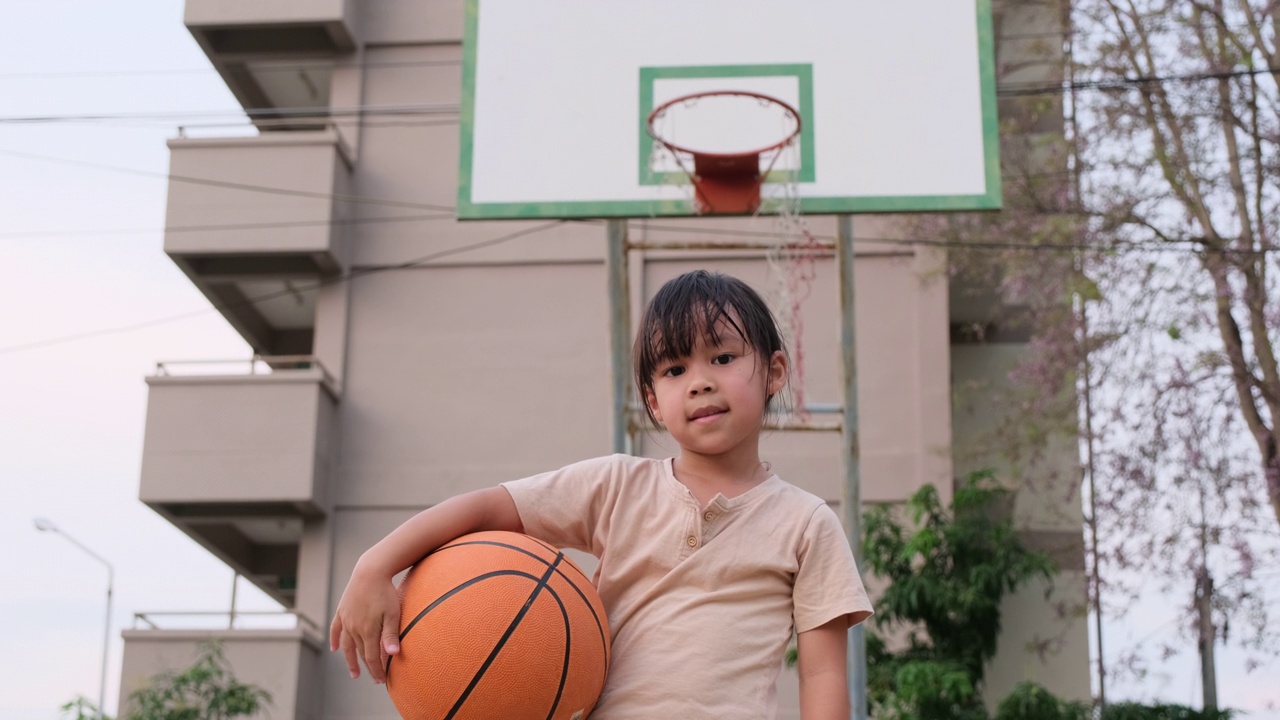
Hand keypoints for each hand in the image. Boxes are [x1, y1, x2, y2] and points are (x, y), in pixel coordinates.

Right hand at [329, 561, 402, 683]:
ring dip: (350, 660)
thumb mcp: (392, 613)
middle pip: (360, 653)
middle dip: (368, 667)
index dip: (376, 671)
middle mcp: (354, 628)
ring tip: (354, 673)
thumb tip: (394, 654)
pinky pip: (336, 629)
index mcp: (367, 631)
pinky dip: (335, 639)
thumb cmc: (385, 592)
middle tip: (375, 678)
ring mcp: (346, 620)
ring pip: (347, 645)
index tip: (382, 681)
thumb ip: (391, 634)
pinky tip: (334, 649)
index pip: (372, 658)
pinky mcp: (342, 611)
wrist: (370, 571)